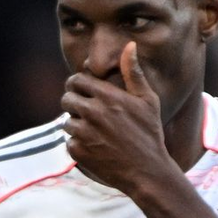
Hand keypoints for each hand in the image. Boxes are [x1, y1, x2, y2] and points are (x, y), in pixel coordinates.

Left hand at [61, 42, 174, 193]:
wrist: (147, 172)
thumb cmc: (150, 134)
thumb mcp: (148, 100)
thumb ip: (133, 72)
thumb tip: (129, 45)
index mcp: (108, 96)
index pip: (77, 80)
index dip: (78, 84)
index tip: (82, 90)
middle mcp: (93, 112)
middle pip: (67, 99)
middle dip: (74, 102)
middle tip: (85, 111)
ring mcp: (84, 133)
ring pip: (66, 121)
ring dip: (76, 124)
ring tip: (94, 132)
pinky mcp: (79, 151)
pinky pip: (69, 141)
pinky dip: (78, 144)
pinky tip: (95, 147)